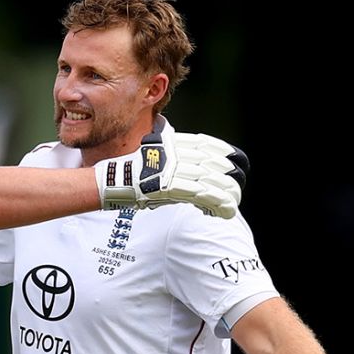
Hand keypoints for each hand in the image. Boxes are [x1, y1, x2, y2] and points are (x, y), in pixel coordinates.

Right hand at [95, 131, 247, 216]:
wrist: (115, 181)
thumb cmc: (135, 173)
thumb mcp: (155, 156)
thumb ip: (174, 156)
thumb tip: (190, 163)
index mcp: (174, 144)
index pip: (206, 143)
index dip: (224, 151)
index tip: (237, 159)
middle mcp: (177, 154)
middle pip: (213, 163)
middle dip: (230, 175)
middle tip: (239, 186)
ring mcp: (175, 170)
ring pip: (211, 180)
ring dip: (227, 193)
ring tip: (234, 203)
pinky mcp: (172, 186)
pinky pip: (202, 195)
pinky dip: (217, 203)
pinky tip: (226, 210)